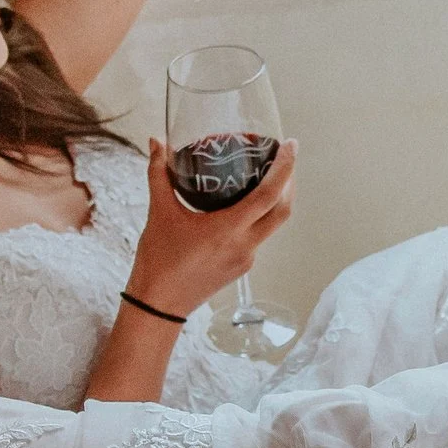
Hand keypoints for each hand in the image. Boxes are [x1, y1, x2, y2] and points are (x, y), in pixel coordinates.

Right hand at [124, 138, 297, 317]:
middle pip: (283, 210)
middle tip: (284, 157)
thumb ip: (159, 174)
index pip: (269, 195)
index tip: (290, 145)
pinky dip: (261, 217)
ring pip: (274, 225)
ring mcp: (246, 259)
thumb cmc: (158, 260)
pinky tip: (247, 205)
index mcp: (228, 230)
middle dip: (290, 181)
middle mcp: (244, 245)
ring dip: (278, 200)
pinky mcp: (241, 267)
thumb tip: (157, 142)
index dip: (285, 168)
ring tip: (270, 176)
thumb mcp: (158, 213)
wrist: (158, 305)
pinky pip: (259, 237)